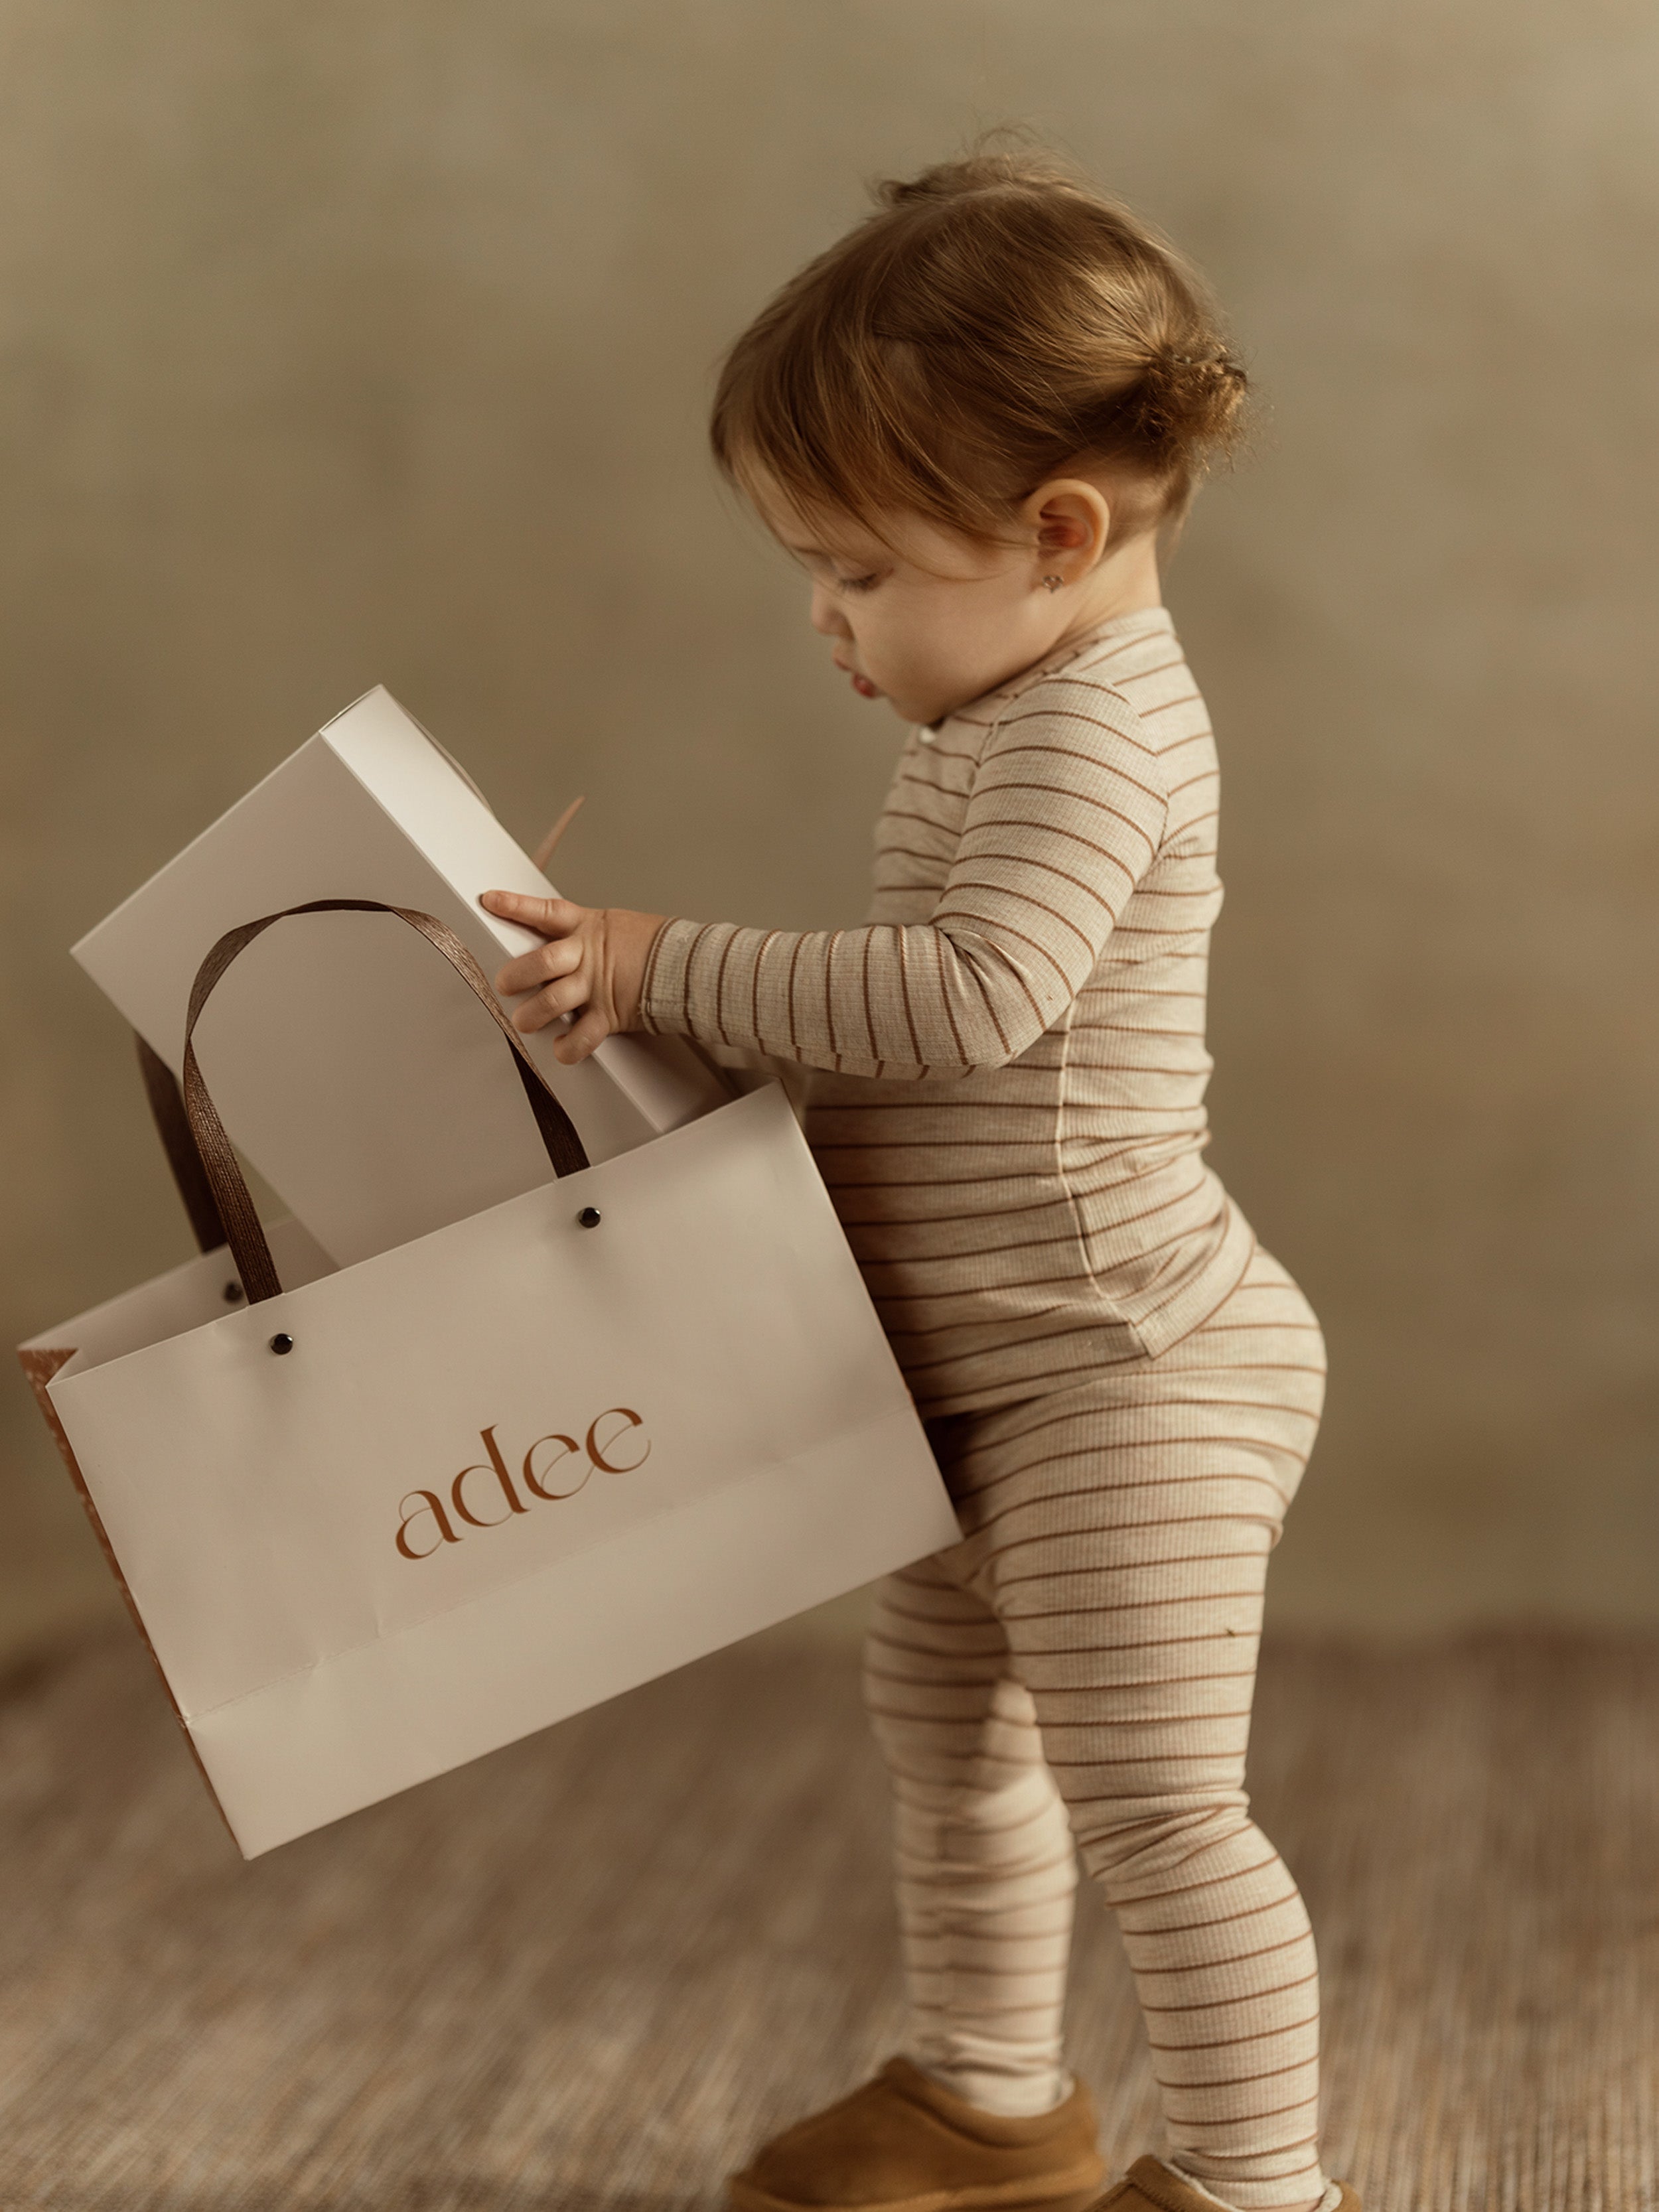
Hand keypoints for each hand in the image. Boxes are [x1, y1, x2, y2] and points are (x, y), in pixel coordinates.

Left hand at [479, 890, 666, 1063]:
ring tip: (523, 1023)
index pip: (545, 911)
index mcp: (587, 928)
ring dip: (532, 1015)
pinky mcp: (609, 1015)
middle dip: (516, 975)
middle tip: (504, 985)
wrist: (690, 965)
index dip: (516, 905)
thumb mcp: (616, 926)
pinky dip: (568, 1047)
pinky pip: (582, 1036)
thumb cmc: (654, 945)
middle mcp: (587, 957)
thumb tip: (561, 948)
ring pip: (553, 1001)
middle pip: (542, 962)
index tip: (491, 901)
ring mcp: (596, 987)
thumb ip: (585, 936)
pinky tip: (560, 1049)